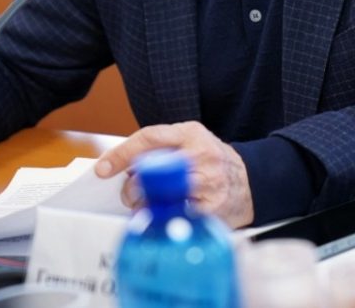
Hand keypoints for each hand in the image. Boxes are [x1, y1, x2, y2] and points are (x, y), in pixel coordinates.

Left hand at [94, 122, 253, 228]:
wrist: (252, 182)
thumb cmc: (214, 161)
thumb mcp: (192, 140)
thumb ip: (162, 147)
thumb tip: (125, 166)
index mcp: (191, 134)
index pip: (149, 138)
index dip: (122, 154)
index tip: (103, 168)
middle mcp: (200, 155)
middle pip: (150, 171)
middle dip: (131, 186)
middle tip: (130, 193)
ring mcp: (207, 182)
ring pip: (158, 197)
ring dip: (144, 206)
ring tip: (148, 206)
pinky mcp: (211, 209)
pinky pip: (174, 217)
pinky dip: (161, 219)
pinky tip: (163, 217)